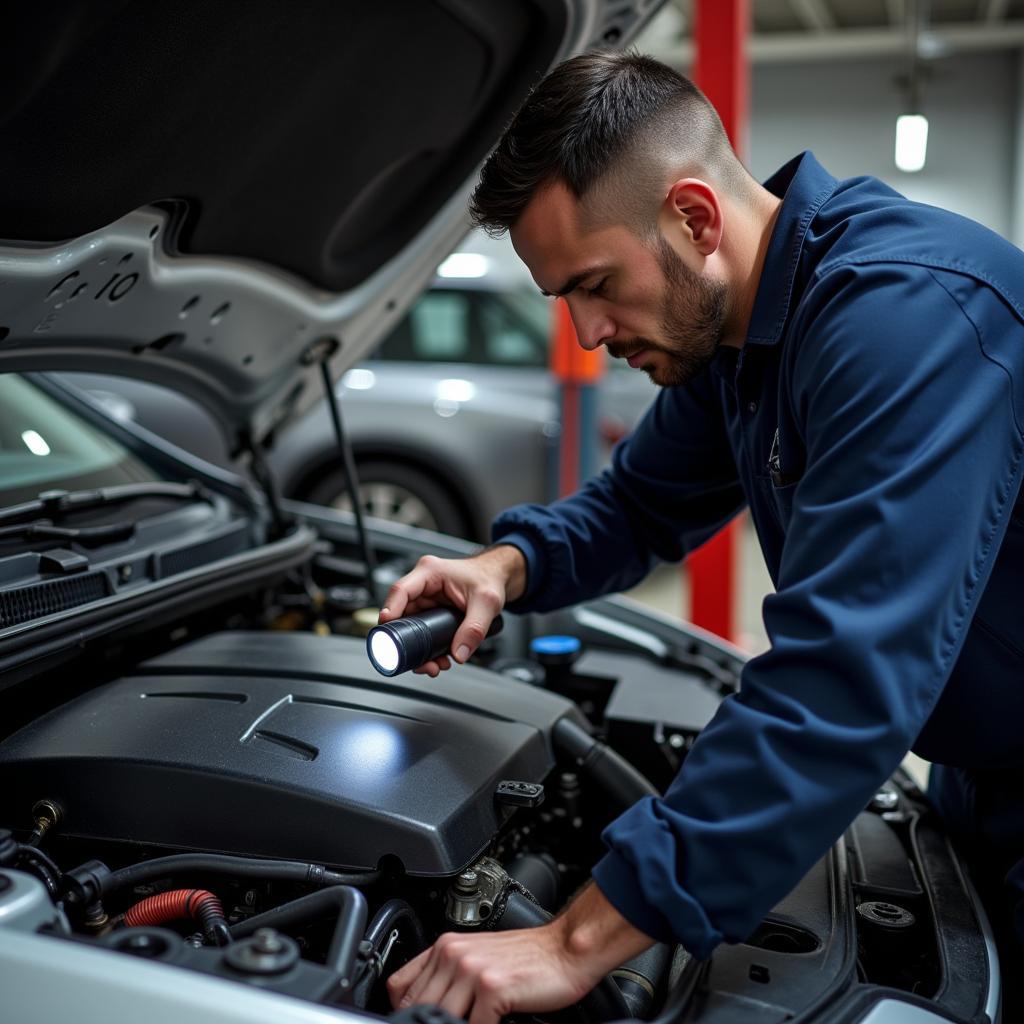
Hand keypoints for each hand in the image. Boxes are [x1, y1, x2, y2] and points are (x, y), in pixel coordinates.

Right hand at [379, 545, 526, 675]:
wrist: (498, 578)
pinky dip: (426, 648)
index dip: (390, 611)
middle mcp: (422, 585)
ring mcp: (425, 599)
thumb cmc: (489, 577)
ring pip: (409, 628)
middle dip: (407, 643)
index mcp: (429, 572)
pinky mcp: (430, 612)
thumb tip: (459, 652)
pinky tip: (438, 658)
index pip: (400, 591)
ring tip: (433, 664)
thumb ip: (474, 628)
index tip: (387, 631)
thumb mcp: (487, 602)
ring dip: (418, 649)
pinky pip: (420, 632)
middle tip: (420, 662)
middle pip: (401, 615)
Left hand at [386, 883, 654, 1023]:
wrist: (567, 948)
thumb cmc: (529, 957)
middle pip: (417, 1006)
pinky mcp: (492, 988)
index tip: (419, 1021)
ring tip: (472, 1022)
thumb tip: (427, 1009)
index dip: (405, 1012)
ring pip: (440, 1017)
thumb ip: (449, 977)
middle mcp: (454, 954)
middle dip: (430, 1022)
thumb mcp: (478, 957)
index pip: (399, 987)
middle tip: (452, 1023)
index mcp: (447, 946)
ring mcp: (472, 970)